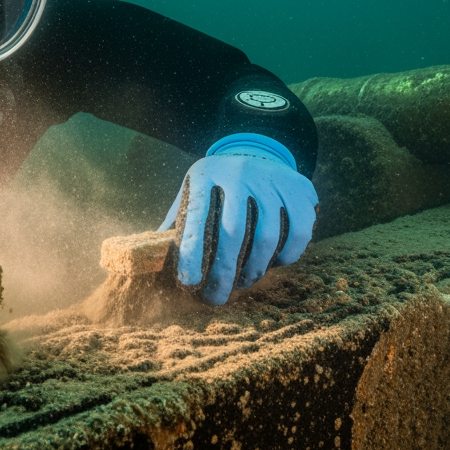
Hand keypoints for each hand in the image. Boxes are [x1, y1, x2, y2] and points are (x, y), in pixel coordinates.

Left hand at [160, 134, 316, 304]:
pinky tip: (275, 264)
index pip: (196, 217)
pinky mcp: (299, 188)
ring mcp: (272, 179)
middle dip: (224, 272)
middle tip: (216, 298)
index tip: (189, 282)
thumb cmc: (217, 185)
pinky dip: (288, 255)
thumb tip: (150, 256)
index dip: (191, 252)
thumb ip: (177, 220)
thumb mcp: (192, 191)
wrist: (258, 151)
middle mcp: (239, 173)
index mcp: (206, 174)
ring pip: (268, 235)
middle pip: (233, 232)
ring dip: (255, 269)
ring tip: (244, 283)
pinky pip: (300, 231)